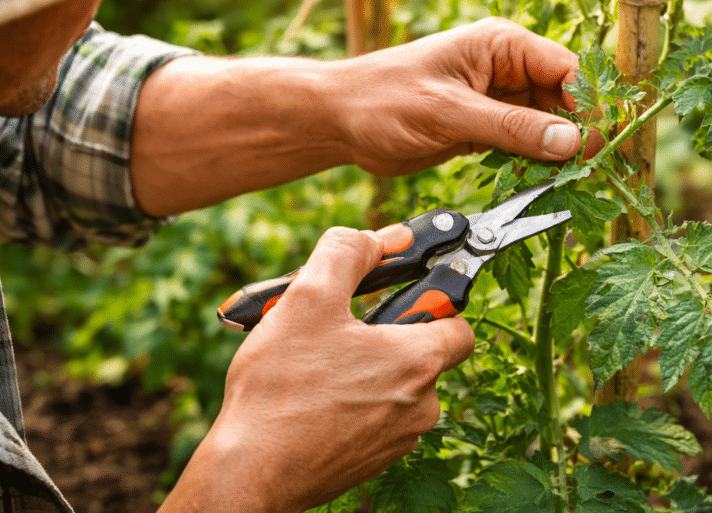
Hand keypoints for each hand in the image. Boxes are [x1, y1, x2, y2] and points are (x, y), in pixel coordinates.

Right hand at [160, 227, 474, 512]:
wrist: (251, 472)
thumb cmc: (281, 389)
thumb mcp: (309, 298)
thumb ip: (345, 253)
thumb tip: (370, 238)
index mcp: (419, 362)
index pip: (460, 324)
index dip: (433, 301)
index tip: (398, 293)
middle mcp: (421, 406)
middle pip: (420, 354)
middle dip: (381, 334)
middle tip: (336, 328)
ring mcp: (397, 440)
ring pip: (392, 387)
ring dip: (362, 369)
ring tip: (313, 364)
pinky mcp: (370, 463)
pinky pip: (371, 418)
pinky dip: (349, 403)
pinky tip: (308, 398)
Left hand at [326, 17, 583, 175]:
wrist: (340, 122)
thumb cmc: (383, 100)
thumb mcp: (449, 112)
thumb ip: (512, 128)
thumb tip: (571, 142)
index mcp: (501, 46)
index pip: (566, 70)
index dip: (588, 105)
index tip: (598, 144)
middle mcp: (506, 70)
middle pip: (564, 101)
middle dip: (577, 135)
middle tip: (589, 173)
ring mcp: (497, 101)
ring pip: (547, 128)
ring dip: (557, 155)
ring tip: (570, 184)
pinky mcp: (485, 129)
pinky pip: (524, 147)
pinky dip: (534, 166)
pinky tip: (543, 185)